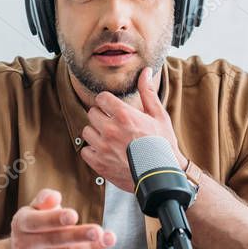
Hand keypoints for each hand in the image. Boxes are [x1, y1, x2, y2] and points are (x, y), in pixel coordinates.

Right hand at [7, 189, 114, 248]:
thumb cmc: (35, 229)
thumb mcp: (35, 210)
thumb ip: (45, 199)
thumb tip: (55, 197)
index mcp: (21, 224)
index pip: (37, 221)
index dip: (56, 219)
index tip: (74, 215)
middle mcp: (23, 246)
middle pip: (54, 239)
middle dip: (78, 235)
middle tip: (97, 230)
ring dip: (88, 247)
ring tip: (107, 238)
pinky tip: (100, 247)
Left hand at [80, 67, 186, 191]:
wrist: (161, 176)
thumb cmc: (163, 145)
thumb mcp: (159, 116)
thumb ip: (148, 92)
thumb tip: (146, 72)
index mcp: (124, 115)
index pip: (101, 98)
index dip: (107, 101)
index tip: (112, 107)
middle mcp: (110, 130)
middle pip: (92, 113)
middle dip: (101, 115)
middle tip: (113, 123)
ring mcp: (103, 147)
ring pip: (87, 131)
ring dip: (96, 132)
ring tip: (109, 138)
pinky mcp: (99, 164)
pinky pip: (85, 150)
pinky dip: (92, 150)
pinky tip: (105, 151)